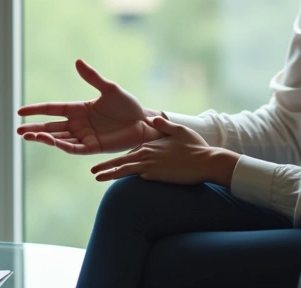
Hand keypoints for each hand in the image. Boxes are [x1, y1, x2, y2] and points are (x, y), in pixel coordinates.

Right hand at [16, 59, 161, 153]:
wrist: (144, 123)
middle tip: (18, 131)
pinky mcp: (93, 147)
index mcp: (78, 109)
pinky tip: (50, 141)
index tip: (20, 111)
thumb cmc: (128, 105)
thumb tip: (77, 61)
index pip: (52, 110)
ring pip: (59, 138)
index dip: (36, 110)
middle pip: (51, 126)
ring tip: (29, 136)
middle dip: (34, 129)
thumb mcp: (109, 88)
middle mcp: (78, 124)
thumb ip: (92, 77)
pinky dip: (61, 145)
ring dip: (44, 138)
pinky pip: (73, 147)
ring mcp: (84, 136)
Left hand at [91, 116, 239, 185]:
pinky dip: (126, 178)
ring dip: (109, 173)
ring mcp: (150, 165)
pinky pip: (138, 177)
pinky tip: (115, 181)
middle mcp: (147, 153)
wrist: (207, 161)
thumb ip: (163, 125)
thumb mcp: (179, 130)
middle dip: (106, 166)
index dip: (118, 157)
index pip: (131, 151)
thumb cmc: (195, 146)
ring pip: (124, 169)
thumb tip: (150, 118)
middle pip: (122, 161)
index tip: (108, 162)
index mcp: (151, 144)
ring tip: (97, 177)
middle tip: (93, 172)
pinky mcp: (155, 175)